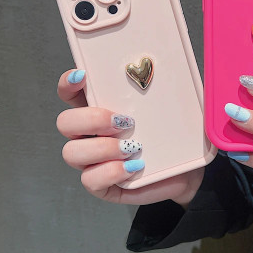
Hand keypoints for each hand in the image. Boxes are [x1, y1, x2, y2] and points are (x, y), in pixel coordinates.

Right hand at [56, 69, 203, 207]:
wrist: (187, 170)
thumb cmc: (173, 136)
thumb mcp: (166, 109)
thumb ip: (157, 90)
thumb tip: (161, 67)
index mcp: (101, 110)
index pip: (71, 93)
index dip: (68, 83)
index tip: (82, 75)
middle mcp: (91, 135)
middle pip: (65, 122)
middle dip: (90, 119)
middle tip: (123, 121)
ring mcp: (93, 161)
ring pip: (71, 152)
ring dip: (102, 147)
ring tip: (133, 147)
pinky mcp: (102, 185)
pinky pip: (90, 180)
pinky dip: (111, 171)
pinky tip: (134, 167)